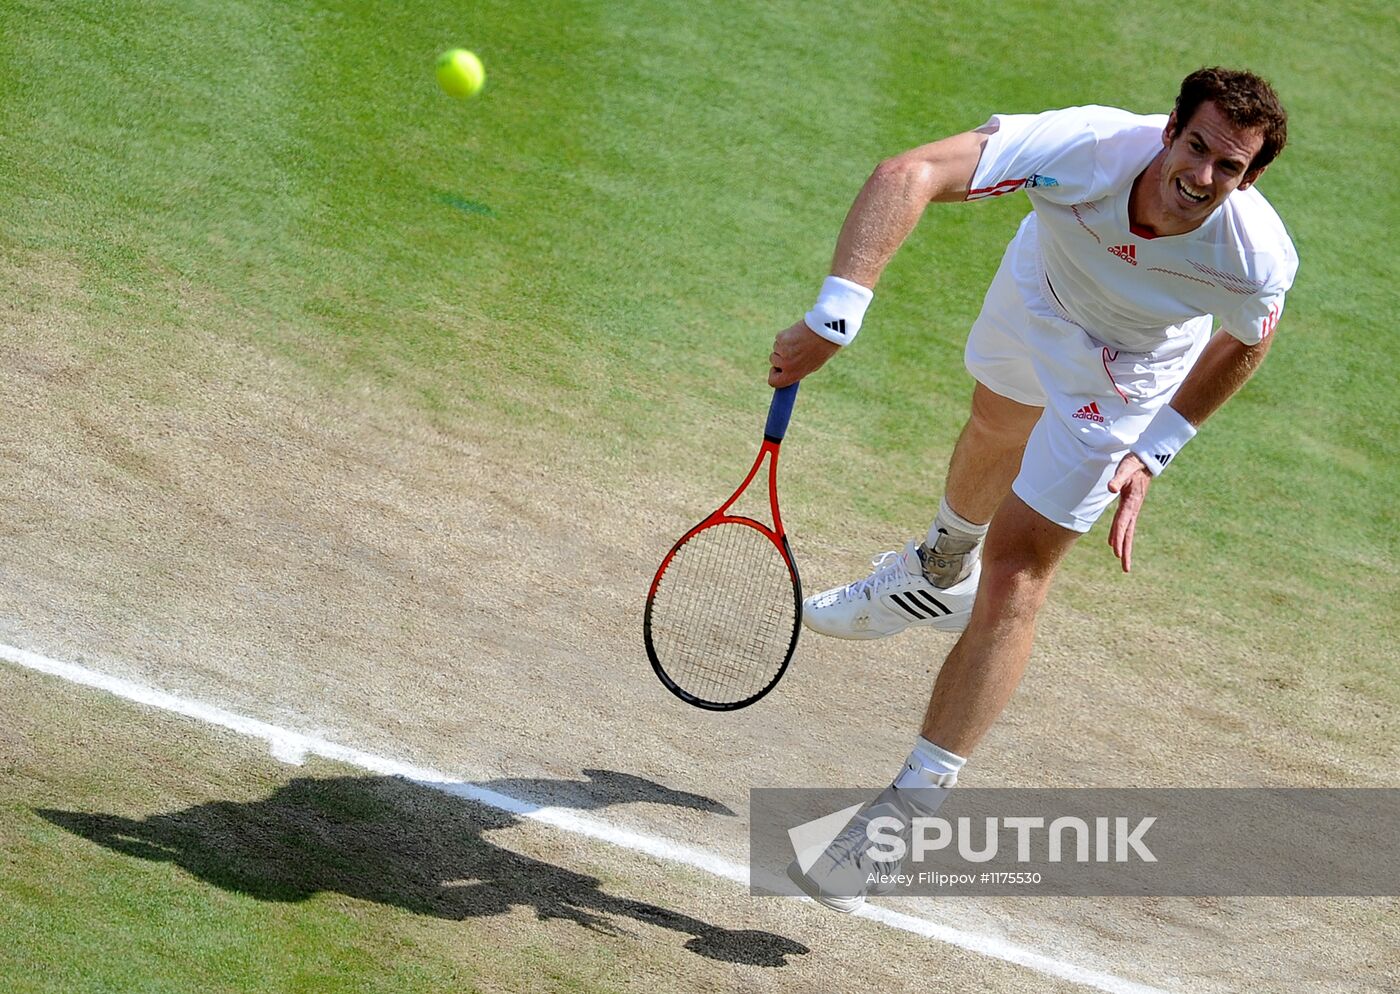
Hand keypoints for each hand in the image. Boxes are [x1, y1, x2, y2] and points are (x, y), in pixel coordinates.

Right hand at [768, 321, 841, 386]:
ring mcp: (782, 351)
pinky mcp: (781, 338)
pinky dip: (786, 335)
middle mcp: (786, 365)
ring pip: (776, 348)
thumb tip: (785, 370)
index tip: (777, 368)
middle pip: (773, 361)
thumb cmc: (822, 349)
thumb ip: (797, 369)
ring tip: (800, 340)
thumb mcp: (812, 365)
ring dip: (784, 344)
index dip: (773, 374)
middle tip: (796, 349)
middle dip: (781, 354)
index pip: (773, 381)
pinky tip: (797, 333)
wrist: (826, 331)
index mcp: (793, 374)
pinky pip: (779, 338)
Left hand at [1106, 453, 1151, 572]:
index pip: (1123, 522)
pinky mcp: (1131, 506)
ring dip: (1124, 546)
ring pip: (1127, 531)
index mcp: (1132, 501)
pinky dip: (1120, 535)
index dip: (1118, 536)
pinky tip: (1114, 543)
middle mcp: (1133, 508)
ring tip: (1121, 562)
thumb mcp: (1125, 468)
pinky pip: (1125, 525)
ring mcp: (1133, 509)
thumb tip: (1111, 489)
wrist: (1145, 459)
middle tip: (1126, 569)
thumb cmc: (1134, 463)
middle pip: (1128, 533)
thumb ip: (1118, 478)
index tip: (1116, 551)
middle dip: (1126, 551)